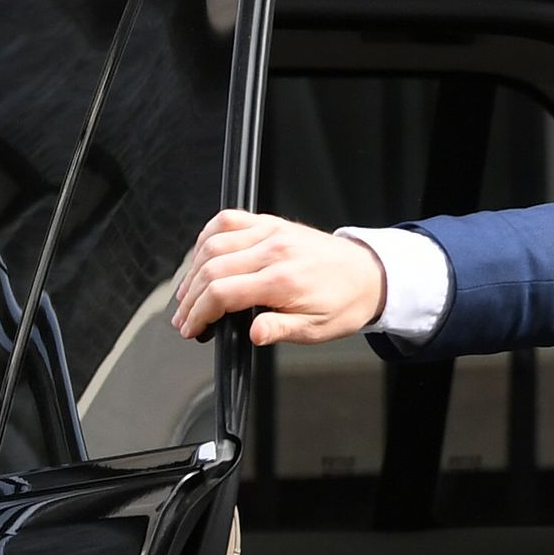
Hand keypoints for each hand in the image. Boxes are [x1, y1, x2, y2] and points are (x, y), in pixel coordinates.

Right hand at [172, 210, 385, 345]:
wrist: (369, 275)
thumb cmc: (344, 302)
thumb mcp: (315, 329)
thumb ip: (280, 329)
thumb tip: (253, 334)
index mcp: (284, 279)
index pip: (221, 292)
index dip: (198, 313)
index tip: (191, 328)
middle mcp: (275, 250)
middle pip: (211, 267)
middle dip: (189, 297)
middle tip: (184, 318)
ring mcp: (272, 232)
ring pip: (213, 242)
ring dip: (192, 269)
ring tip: (188, 295)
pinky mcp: (272, 223)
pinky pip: (228, 220)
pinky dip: (207, 237)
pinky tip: (202, 257)